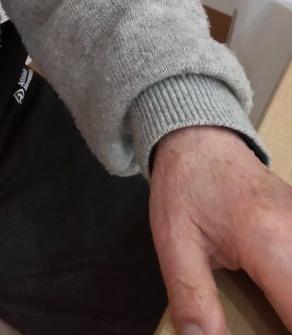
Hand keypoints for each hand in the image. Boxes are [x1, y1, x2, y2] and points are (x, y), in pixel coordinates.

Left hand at [150, 125, 291, 334]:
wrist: (201, 139)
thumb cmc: (186, 186)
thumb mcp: (174, 241)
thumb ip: (192, 296)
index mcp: (273, 242)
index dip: (285, 333)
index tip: (263, 330)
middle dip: (286, 318)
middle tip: (262, 321)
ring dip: (289, 303)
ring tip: (269, 307)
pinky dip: (290, 287)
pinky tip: (276, 296)